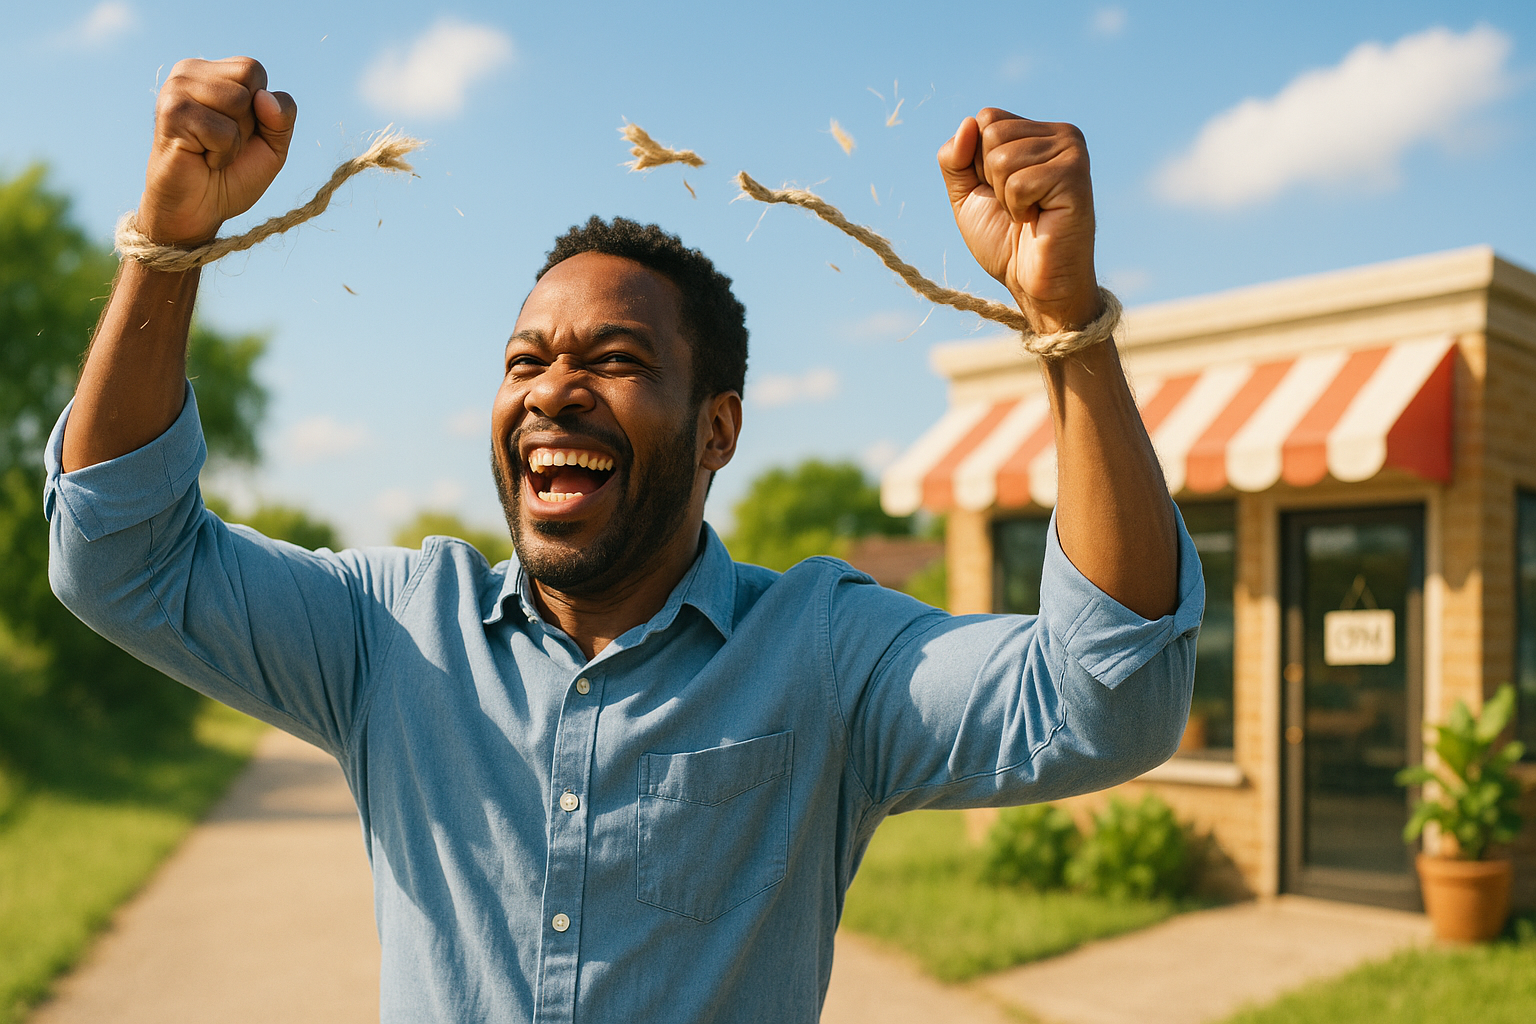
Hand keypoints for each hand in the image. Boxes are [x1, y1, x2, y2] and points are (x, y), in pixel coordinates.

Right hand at [138, 57, 296, 246]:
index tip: (239, 131)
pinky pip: (224, 130)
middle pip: (248, 80)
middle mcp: (188, 72)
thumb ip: (283, 115)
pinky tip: (201, 158)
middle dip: (249, 122)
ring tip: (211, 150)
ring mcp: (175, 90)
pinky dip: (222, 153)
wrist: (199, 209)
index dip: (261, 108)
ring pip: (238, 101)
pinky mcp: (171, 114)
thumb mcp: (273, 144)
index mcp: (210, 72)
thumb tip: (264, 97)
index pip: (254, 69)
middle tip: (222, 143)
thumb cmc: (232, 174)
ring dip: (235, 139)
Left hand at [937, 109, 1099, 333]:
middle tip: (1018, 206)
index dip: (977, 162)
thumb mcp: (966, 195)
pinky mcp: (1075, 175)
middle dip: (990, 179)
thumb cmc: (1004, 241)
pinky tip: (1040, 219)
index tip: (1001, 192)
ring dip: (1005, 197)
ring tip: (1030, 214)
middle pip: (992, 133)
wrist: (1034, 284)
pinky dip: (1018, 208)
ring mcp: (1072, 152)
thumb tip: (967, 123)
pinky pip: (1019, 182)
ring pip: (1002, 157)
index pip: (986, 118)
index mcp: (1037, 133)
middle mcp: (1060, 134)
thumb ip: (955, 158)